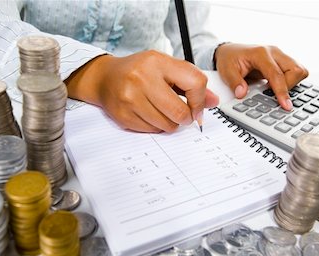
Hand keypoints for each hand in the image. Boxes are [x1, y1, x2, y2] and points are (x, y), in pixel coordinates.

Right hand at [65, 50, 218, 132]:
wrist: (105, 78)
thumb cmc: (139, 71)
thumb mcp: (166, 67)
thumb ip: (190, 82)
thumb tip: (213, 101)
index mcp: (157, 62)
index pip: (195, 83)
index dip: (200, 100)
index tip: (197, 107)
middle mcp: (142, 79)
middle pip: (180, 112)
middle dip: (186, 117)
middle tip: (183, 115)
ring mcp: (130, 99)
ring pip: (167, 125)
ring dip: (170, 123)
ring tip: (162, 112)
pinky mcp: (123, 116)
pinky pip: (152, 131)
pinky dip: (155, 126)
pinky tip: (149, 115)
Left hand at [214, 43, 307, 109]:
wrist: (230, 51)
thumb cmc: (229, 59)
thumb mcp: (226, 71)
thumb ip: (234, 82)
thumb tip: (242, 94)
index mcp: (261, 53)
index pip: (277, 74)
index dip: (282, 91)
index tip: (285, 105)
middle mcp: (274, 52)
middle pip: (296, 70)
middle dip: (290, 86)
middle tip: (275, 96)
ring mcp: (280, 56)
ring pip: (299, 70)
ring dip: (292, 84)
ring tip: (277, 91)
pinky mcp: (282, 61)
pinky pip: (295, 72)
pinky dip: (291, 81)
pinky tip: (279, 88)